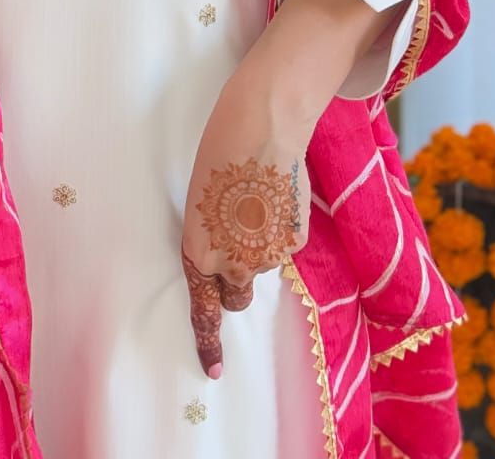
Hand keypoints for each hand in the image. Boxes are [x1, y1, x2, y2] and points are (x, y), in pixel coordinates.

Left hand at [181, 62, 312, 380]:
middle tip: (235, 239)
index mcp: (199, 249)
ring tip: (254, 200)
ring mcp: (269, 254)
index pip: (204, 307)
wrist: (264, 122)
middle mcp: (234, 261)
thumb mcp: (202, 199)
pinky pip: (283, 246)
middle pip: (236, 295)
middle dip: (234, 281)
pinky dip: (278, 230)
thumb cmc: (220, 149)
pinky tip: (275, 196)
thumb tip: (231, 254)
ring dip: (257, 246)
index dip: (208, 342)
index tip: (214, 372)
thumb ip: (213, 236)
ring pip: (261, 266)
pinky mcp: (296, 240)